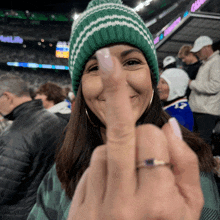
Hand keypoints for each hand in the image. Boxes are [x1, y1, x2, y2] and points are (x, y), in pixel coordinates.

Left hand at [67, 48, 203, 219]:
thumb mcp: (189, 207)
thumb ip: (185, 165)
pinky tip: (112, 186)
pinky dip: (104, 166)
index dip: (156, 135)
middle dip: (116, 92)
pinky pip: (93, 166)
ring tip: (128, 178)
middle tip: (107, 59)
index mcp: (159, 203)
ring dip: (118, 152)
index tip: (158, 135)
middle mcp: (126, 204)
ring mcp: (97, 207)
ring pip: (106, 148)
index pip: (152, 138)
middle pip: (122, 132)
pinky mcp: (80, 207)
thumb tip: (168, 127)